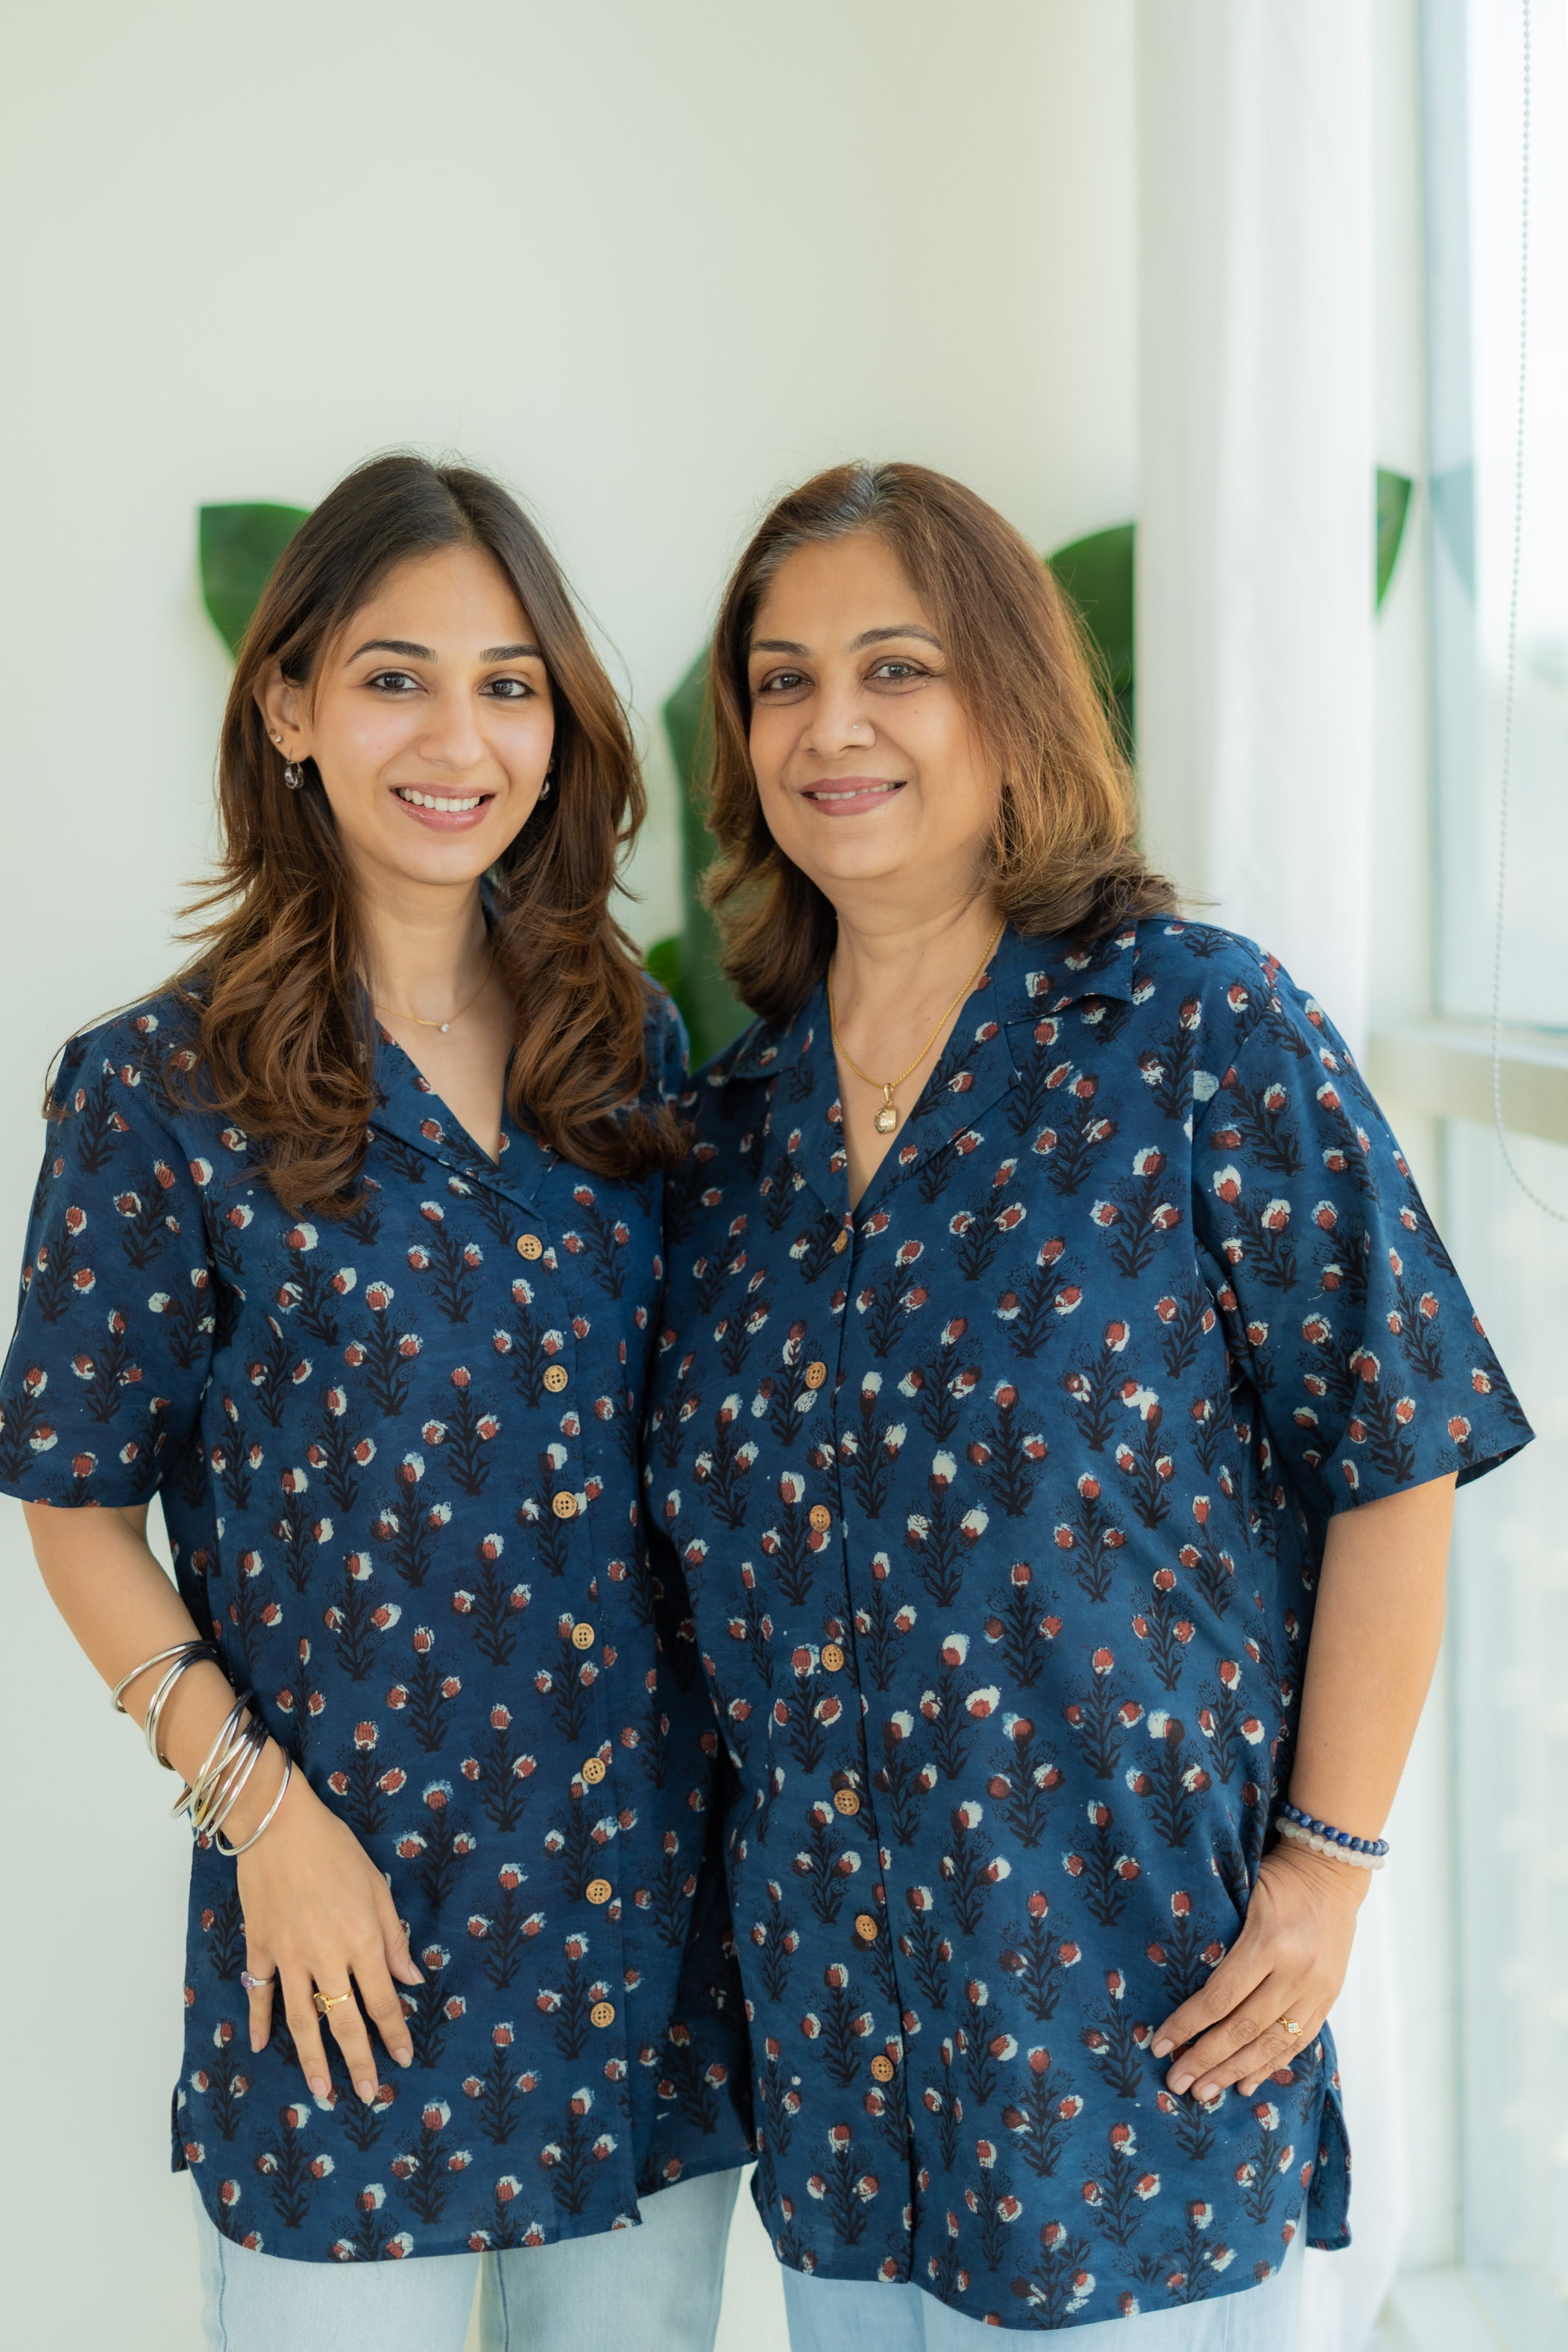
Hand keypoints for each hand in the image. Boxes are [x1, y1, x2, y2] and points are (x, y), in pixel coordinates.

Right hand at [234, 1755, 423, 2105]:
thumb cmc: (335, 1848)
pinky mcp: (260, 1947)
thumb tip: (411, 1979)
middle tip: (369, 2095)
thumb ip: (393, 1937)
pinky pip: (261, 1992)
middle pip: (345, 2020)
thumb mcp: (377, 1886)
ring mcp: (289, 1956)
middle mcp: (326, 1956)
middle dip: (359, 2062)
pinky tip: (262, 2047)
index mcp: (362, 1940)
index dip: (394, 2033)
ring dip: (313, 2059)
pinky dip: (260, 2021)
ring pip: (303, 2020)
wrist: (278, 1825)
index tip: (403, 2060)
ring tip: (322, 2092)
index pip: (382, 2000)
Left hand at [1150, 1841, 1366, 2101]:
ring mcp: (1317, 1990)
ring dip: (1234, 2072)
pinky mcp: (1328, 1998)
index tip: (1159, 2045)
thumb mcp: (1242, 1896)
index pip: (1220, 1997)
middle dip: (1206, 2059)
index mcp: (1269, 1942)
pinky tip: (1247, 2083)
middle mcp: (1296, 1972)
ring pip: (1271, 2043)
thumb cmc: (1276, 1878)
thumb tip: (1180, 1984)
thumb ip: (1221, 1939)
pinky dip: (1270, 2064)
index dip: (1186, 2025)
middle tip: (1176, 2083)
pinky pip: (1298, 2041)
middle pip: (1243, 2028)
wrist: (1331, 1870)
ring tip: (1204, 2092)